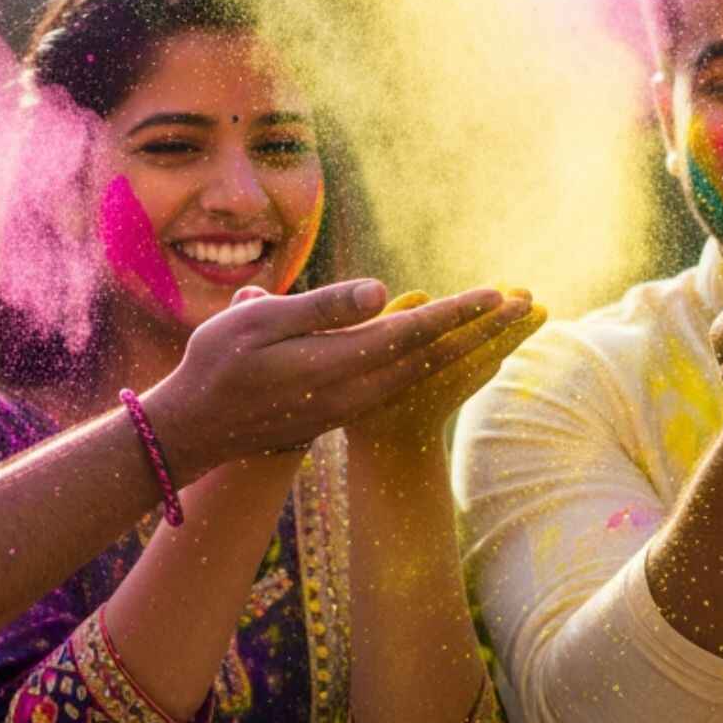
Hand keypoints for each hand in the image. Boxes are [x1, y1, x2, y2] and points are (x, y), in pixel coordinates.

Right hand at [142, 280, 531, 472]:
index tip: (496, 294)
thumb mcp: (258, 323)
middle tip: (525, 303)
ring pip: (427, 374)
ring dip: (469, 349)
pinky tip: (460, 357)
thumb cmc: (217, 365)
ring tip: (506, 325)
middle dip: (481, 330)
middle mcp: (358, 391)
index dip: (457, 312)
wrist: (197, 429)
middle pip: (434, 357)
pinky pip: (410, 387)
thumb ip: (323, 308)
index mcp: (338, 365)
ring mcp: (356, 406)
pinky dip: (443, 367)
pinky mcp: (350, 410)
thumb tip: (385, 293)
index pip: (413, 333)